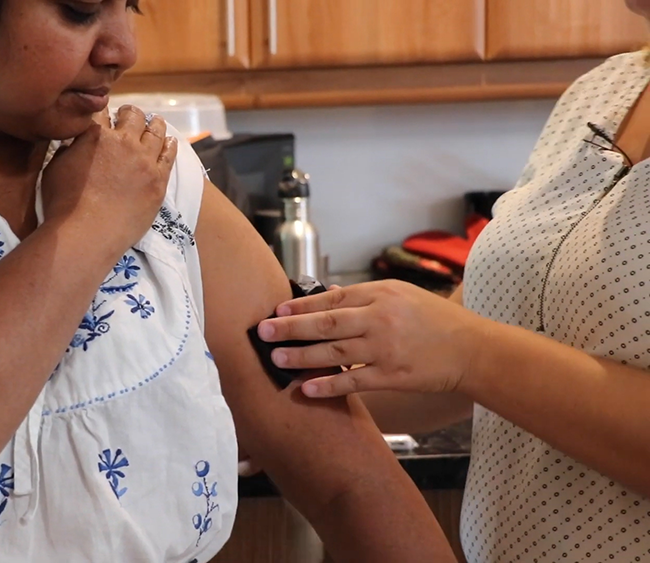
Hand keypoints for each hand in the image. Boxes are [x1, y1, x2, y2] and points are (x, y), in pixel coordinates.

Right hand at [41, 106, 177, 253]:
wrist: (87, 233)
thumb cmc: (64, 205)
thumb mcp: (55, 168)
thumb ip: (69, 149)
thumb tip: (76, 142)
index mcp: (96, 135)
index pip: (102, 113)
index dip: (104, 112)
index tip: (106, 116)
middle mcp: (123, 142)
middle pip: (133, 116)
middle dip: (129, 114)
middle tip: (129, 116)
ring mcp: (144, 161)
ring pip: (155, 131)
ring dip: (154, 124)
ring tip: (155, 122)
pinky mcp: (158, 181)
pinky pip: (169, 156)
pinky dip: (169, 145)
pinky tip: (170, 142)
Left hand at [257, 280, 490, 397]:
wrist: (471, 350)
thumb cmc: (433, 321)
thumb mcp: (401, 296)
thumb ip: (364, 297)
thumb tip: (325, 298)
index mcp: (381, 294)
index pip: (332, 298)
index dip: (301, 306)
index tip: (277, 310)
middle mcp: (380, 319)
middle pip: (326, 323)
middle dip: (291, 327)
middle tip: (263, 331)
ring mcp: (385, 349)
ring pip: (334, 353)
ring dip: (301, 356)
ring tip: (276, 358)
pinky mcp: (392, 377)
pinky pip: (353, 381)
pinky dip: (328, 385)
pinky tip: (305, 388)